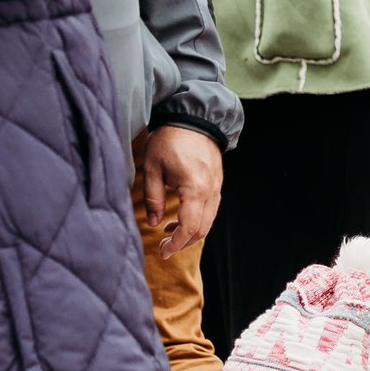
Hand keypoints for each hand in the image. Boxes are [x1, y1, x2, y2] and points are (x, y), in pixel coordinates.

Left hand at [140, 126, 223, 254]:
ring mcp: (217, 187)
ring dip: (191, 232)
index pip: (190, 227)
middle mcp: (211, 191)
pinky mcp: (217, 183)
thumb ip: (153, 198)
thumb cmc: (170, 140)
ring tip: (169, 232)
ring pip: (209, 220)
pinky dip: (198, 219)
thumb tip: (153, 222)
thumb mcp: (152, 168)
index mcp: (195, 189)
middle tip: (164, 247)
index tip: (162, 251)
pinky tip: (181, 218)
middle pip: (203, 228)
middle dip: (184, 242)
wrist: (195, 119)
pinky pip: (211, 209)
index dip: (176, 243)